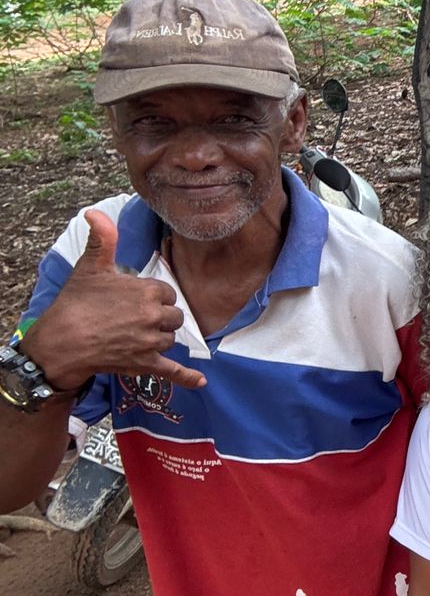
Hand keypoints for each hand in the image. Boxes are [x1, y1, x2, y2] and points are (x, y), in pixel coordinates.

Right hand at [24, 209, 205, 392]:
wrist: (61, 342)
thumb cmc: (75, 304)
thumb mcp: (89, 268)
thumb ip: (101, 240)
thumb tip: (96, 213)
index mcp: (147, 291)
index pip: (168, 292)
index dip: (154, 297)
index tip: (137, 299)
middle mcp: (155, 316)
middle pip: (174, 316)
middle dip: (160, 317)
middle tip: (136, 319)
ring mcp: (152, 342)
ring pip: (171, 339)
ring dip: (160, 338)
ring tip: (137, 337)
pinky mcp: (146, 364)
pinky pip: (173, 371)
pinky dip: (187, 377)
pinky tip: (200, 382)